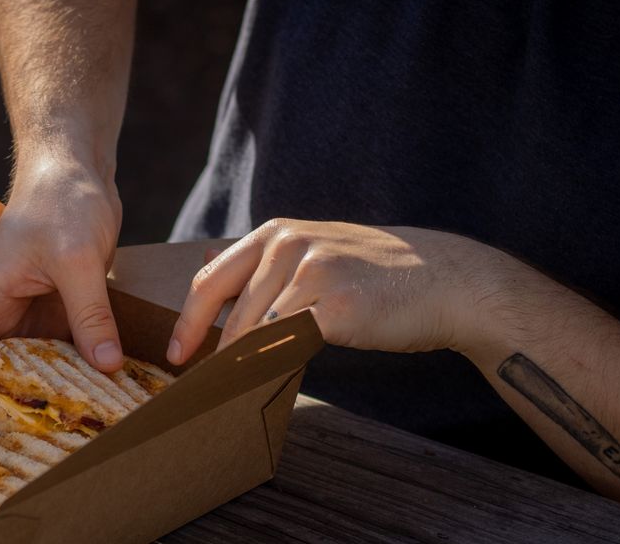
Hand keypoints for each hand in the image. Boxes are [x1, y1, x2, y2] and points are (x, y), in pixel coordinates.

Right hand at [0, 161, 123, 392]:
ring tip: (88, 414)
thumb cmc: (61, 199)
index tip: (2, 410)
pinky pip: (66, 347)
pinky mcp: (62, 306)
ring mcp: (32, 310)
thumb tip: (104, 366)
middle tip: (57, 426)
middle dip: (20, 398)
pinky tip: (109, 381)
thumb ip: (89, 314)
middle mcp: (3, 310)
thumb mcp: (77, 258)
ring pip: (35, 363)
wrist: (78, 166)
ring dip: (57, 384)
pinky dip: (83, 364)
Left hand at [167, 218, 503, 364]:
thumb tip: (208, 268)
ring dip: (235, 360)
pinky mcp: (335, 305)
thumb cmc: (376, 275)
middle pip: (220, 301)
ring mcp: (311, 272)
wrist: (443, 280)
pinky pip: (286, 342)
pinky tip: (266, 381)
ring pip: (251, 327)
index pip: (211, 277)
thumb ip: (265, 264)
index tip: (176, 351)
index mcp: (276, 233)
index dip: (188, 319)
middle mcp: (288, 245)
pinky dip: (270, 363)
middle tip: (187, 377)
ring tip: (228, 385)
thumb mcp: (314, 251)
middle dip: (197, 341)